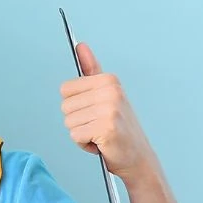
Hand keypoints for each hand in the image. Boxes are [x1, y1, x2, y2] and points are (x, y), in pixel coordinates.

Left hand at [62, 42, 157, 179]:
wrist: (137, 157)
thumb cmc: (119, 126)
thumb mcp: (106, 94)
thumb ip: (91, 70)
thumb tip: (80, 46)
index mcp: (109, 80)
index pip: (65, 89)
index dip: (76, 105)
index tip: (94, 110)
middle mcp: (111, 91)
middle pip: (65, 106)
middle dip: (77, 120)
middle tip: (99, 125)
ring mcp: (109, 110)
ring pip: (69, 122)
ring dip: (81, 133)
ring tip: (100, 134)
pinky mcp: (106, 128)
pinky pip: (75, 136)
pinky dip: (84, 144)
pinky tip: (101, 143)